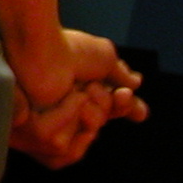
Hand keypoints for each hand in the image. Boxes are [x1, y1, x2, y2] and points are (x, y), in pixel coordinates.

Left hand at [10, 26, 142, 115]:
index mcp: (84, 81)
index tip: (140, 112)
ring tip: (84, 89)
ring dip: (98, 105)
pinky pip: (76, 132)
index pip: (111, 102)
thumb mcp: (104, 57)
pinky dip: (77, 112)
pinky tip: (72, 98)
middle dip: (113, 103)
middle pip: (106, 115)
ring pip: (95, 124)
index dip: (126, 106)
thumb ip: (120, 73)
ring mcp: (59, 111)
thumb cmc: (70, 49)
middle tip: (109, 89)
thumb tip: (136, 82)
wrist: (41, 52)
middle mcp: (71, 97)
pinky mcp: (46, 127)